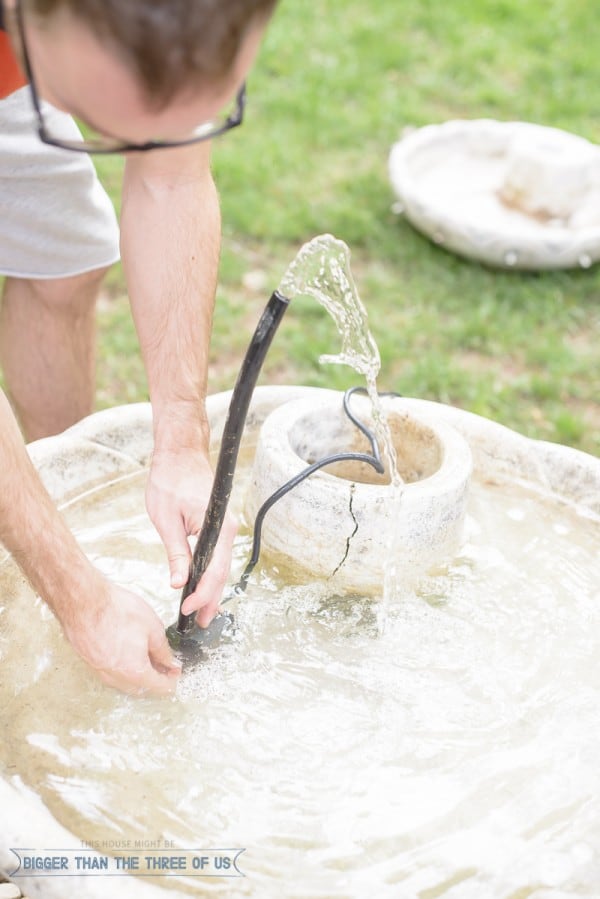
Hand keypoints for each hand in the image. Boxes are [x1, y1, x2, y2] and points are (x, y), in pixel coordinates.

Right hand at [62, 577, 180, 694]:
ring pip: (124, 682)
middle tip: (165, 665)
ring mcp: (100, 670)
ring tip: (148, 657)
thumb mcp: (152, 628)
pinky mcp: (90, 661)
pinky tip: (128, 653)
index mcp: (134, 671)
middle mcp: (116, 677)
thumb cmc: (116, 611)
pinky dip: (123, 668)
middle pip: (141, 689)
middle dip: (155, 679)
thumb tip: (171, 663)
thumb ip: (163, 650)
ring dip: (138, 675)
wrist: (84, 601)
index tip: (176, 671)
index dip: (171, 680)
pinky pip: (111, 673)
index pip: (159, 687)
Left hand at [146, 448, 237, 627]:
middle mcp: (228, 529)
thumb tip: (178, 583)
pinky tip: (201, 588)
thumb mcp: (166, 520)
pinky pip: (217, 556)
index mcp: (218, 526)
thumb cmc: (170, 480)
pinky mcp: (219, 527)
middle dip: (210, 599)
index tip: (186, 610)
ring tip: (201, 614)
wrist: (180, 453)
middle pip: (222, 572)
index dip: (202, 594)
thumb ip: (175, 553)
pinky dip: (210, 574)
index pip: (213, 569)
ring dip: (212, 590)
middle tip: (200, 624)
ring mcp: (225, 528)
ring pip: (221, 566)